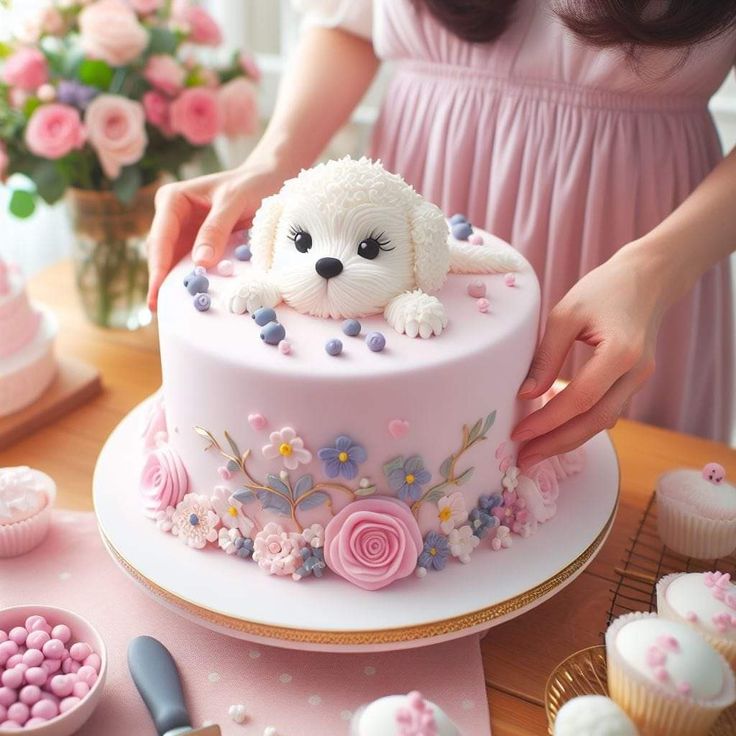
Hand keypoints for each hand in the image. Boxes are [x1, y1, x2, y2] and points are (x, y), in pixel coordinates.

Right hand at [146, 163, 285, 310]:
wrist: (269, 180)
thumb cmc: (251, 184)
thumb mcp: (234, 201)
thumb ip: (216, 228)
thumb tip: (199, 262)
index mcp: (173, 199)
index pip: (161, 237)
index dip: (159, 265)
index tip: (158, 289)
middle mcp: (173, 217)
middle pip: (161, 253)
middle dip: (161, 279)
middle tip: (160, 308)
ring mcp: (185, 233)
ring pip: (173, 262)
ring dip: (174, 283)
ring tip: (170, 310)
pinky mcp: (199, 246)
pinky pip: (192, 266)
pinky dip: (192, 281)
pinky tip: (191, 300)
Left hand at [512, 242, 670, 468]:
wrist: (648, 279)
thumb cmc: (604, 289)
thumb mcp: (565, 314)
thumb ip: (546, 356)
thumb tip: (525, 396)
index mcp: (620, 354)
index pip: (580, 400)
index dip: (547, 421)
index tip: (518, 434)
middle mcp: (635, 374)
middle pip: (594, 422)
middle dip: (557, 445)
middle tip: (523, 460)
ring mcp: (639, 380)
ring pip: (602, 422)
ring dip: (568, 439)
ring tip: (534, 451)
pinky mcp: (633, 382)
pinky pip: (606, 411)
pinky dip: (580, 424)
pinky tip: (555, 429)